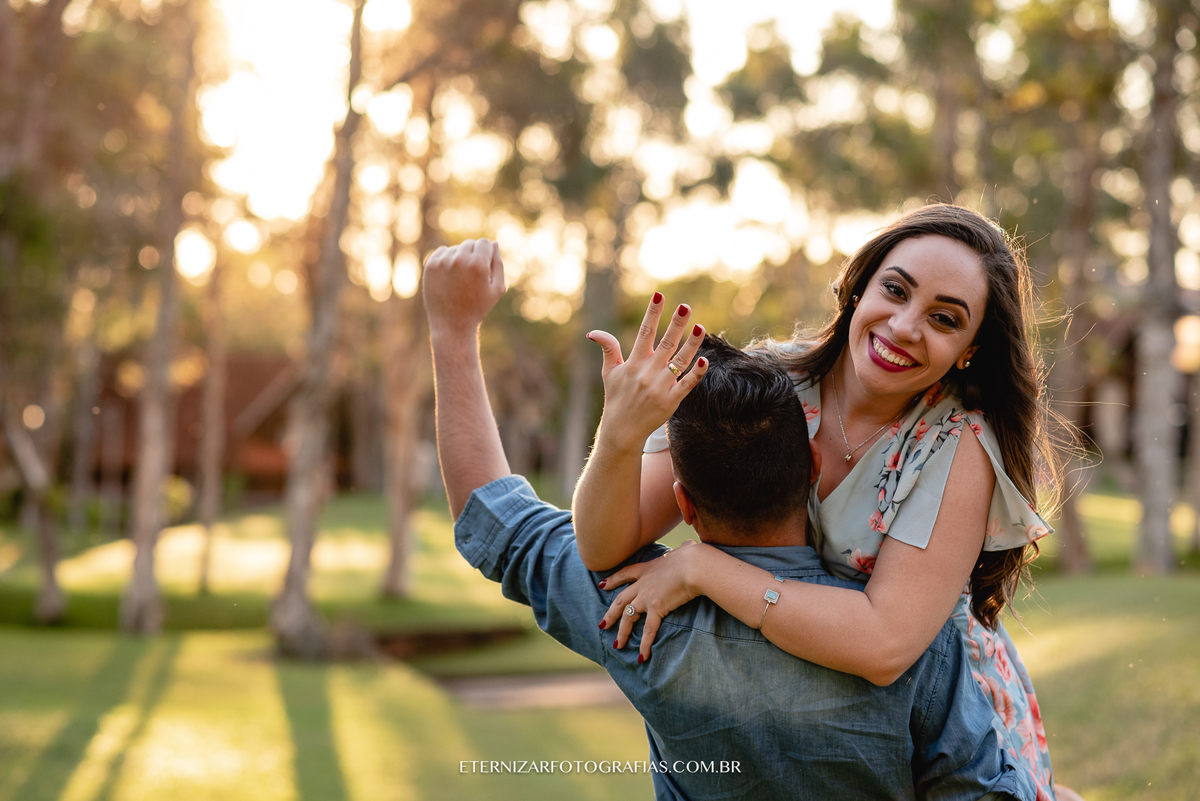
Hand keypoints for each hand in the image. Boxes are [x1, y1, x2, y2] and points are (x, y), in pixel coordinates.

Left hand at [423, 239, 505, 338]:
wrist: (451, 324)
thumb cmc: (478, 308)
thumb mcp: (497, 289)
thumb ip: (498, 264)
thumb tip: (493, 243)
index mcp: (478, 264)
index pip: (484, 243)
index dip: (486, 255)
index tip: (483, 269)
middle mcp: (460, 260)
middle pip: (469, 243)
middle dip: (473, 255)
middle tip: (471, 277)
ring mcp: (443, 262)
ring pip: (455, 248)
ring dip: (459, 258)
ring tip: (459, 280)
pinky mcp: (430, 266)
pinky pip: (441, 252)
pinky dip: (446, 260)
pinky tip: (449, 276)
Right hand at [587, 294, 707, 453]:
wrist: (622, 431)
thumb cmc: (616, 399)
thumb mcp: (610, 373)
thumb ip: (608, 349)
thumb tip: (593, 332)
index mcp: (634, 363)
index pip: (645, 332)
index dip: (652, 313)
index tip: (659, 295)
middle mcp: (648, 372)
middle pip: (666, 343)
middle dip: (676, 323)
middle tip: (686, 306)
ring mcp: (661, 387)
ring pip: (680, 361)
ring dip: (692, 344)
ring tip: (701, 327)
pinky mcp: (671, 401)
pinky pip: (686, 385)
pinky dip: (696, 373)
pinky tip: (705, 360)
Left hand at [600, 540, 709, 661]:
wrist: (694, 565)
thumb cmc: (693, 556)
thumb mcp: (684, 550)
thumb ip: (683, 550)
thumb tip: (690, 547)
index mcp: (648, 568)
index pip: (625, 574)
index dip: (613, 580)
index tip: (603, 585)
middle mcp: (643, 584)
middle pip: (621, 600)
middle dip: (610, 613)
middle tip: (602, 624)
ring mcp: (647, 596)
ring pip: (628, 617)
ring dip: (621, 632)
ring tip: (616, 645)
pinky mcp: (656, 608)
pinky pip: (648, 630)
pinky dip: (644, 644)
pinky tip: (641, 656)